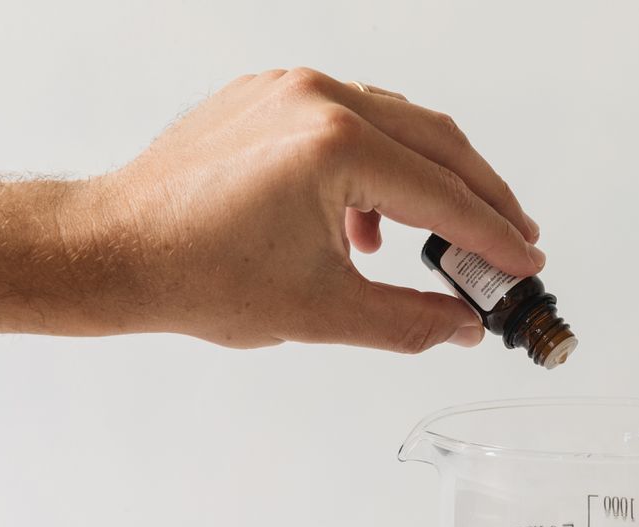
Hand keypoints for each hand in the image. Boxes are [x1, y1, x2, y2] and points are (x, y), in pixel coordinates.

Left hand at [81, 68, 542, 352]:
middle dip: (482, 196)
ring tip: (450, 236)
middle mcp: (318, 99)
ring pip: (399, 124)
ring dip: (433, 179)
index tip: (525, 263)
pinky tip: (372, 222)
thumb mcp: (323, 314)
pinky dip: (381, 164)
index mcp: (336, 146)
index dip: (494, 238)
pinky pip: (351, 117)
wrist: (113, 249)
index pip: (444, 197)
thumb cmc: (198, 276)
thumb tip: (464, 326)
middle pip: (437, 143)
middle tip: (513, 240)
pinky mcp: (269, 95)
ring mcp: (291, 89)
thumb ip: (410, 320)